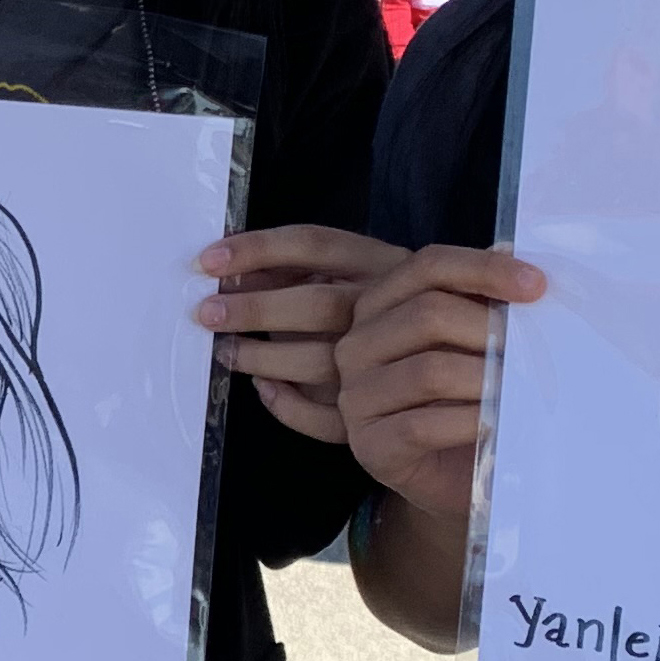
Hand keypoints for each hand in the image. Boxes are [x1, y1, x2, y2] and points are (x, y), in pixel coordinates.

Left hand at [195, 225, 407, 443]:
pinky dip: (287, 405)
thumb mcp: (344, 275)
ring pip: (322, 361)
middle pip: (319, 303)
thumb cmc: (378, 312)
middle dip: (255, 308)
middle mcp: (392, 308)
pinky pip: (328, 418)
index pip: (313, 243)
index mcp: (383, 262)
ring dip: (262, 357)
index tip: (207, 260)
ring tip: (227, 352)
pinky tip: (264, 388)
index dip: (256, 248)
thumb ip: (292, 271)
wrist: (453, 363)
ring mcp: (393, 362)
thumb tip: (225, 273)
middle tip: (207, 313)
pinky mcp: (384, 412)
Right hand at [333, 244, 545, 521]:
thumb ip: (486, 303)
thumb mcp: (476, 344)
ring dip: (485, 378)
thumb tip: (520, 264)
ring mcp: (356, 398)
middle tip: (534, 351)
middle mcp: (356, 346)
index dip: (484, 270)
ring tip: (522, 388)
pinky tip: (497, 423)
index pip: (426, 266)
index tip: (538, 287)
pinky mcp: (370, 446)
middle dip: (490, 329)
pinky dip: (469, 421)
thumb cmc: (469, 401)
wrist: (458, 477)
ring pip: (427, 371)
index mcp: (378, 307)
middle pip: (426, 314)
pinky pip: (422, 425)